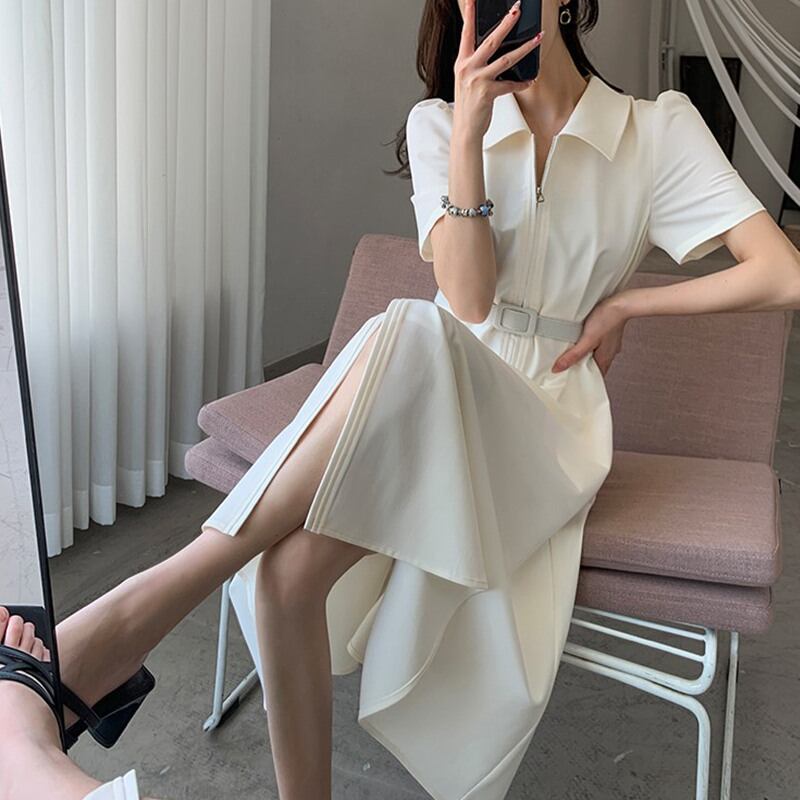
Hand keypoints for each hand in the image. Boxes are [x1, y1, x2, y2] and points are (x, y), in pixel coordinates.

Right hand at [454, 0, 544, 140]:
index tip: (473, 0)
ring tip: (537, 38)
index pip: (466, 34)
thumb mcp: (467, 81)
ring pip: (506, 59)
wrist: (465, 129)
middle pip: (491, 41)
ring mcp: (477, 80)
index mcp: (461, 63)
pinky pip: (510, 84)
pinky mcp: (488, 93)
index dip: (470, 15)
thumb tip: (496, 53)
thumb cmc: (468, 106)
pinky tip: (530, 80)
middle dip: (506, 23)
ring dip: (525, 48)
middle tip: (517, 10)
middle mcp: (468, 68)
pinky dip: (522, 82)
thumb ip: (476, 65)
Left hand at [551, 295, 628, 375]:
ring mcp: (609, 344)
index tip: (567, 378)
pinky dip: (587, 344)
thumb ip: (574, 355)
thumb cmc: (607, 319)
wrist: (621, 302)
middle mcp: (608, 353)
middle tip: (565, 365)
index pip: (592, 376)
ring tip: (570, 352)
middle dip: (580, 366)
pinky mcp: (607, 333)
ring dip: (583, 354)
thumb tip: (558, 368)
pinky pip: (596, 344)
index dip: (580, 378)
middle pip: (592, 365)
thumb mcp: (587, 340)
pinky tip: (581, 339)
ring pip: (593, 354)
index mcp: (604, 359)